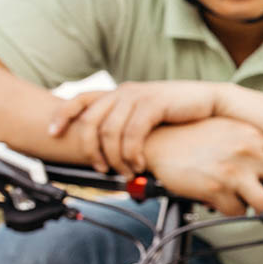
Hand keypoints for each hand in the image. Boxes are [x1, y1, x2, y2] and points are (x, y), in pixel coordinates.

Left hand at [48, 81, 226, 175]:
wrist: (210, 102)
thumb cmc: (179, 113)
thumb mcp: (146, 116)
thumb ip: (126, 124)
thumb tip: (107, 148)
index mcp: (118, 93)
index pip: (79, 100)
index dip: (61, 115)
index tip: (52, 133)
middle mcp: (124, 92)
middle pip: (91, 122)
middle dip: (91, 150)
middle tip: (100, 169)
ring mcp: (138, 96)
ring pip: (110, 132)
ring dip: (114, 158)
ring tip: (126, 172)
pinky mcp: (154, 104)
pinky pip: (133, 133)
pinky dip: (132, 153)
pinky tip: (139, 164)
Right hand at [142, 117, 262, 214]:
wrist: (158, 142)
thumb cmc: (190, 137)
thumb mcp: (228, 129)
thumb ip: (250, 143)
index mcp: (253, 134)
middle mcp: (248, 151)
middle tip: (256, 191)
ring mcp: (235, 171)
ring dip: (255, 206)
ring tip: (242, 200)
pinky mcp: (219, 189)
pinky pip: (238, 212)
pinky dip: (230, 210)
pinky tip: (220, 199)